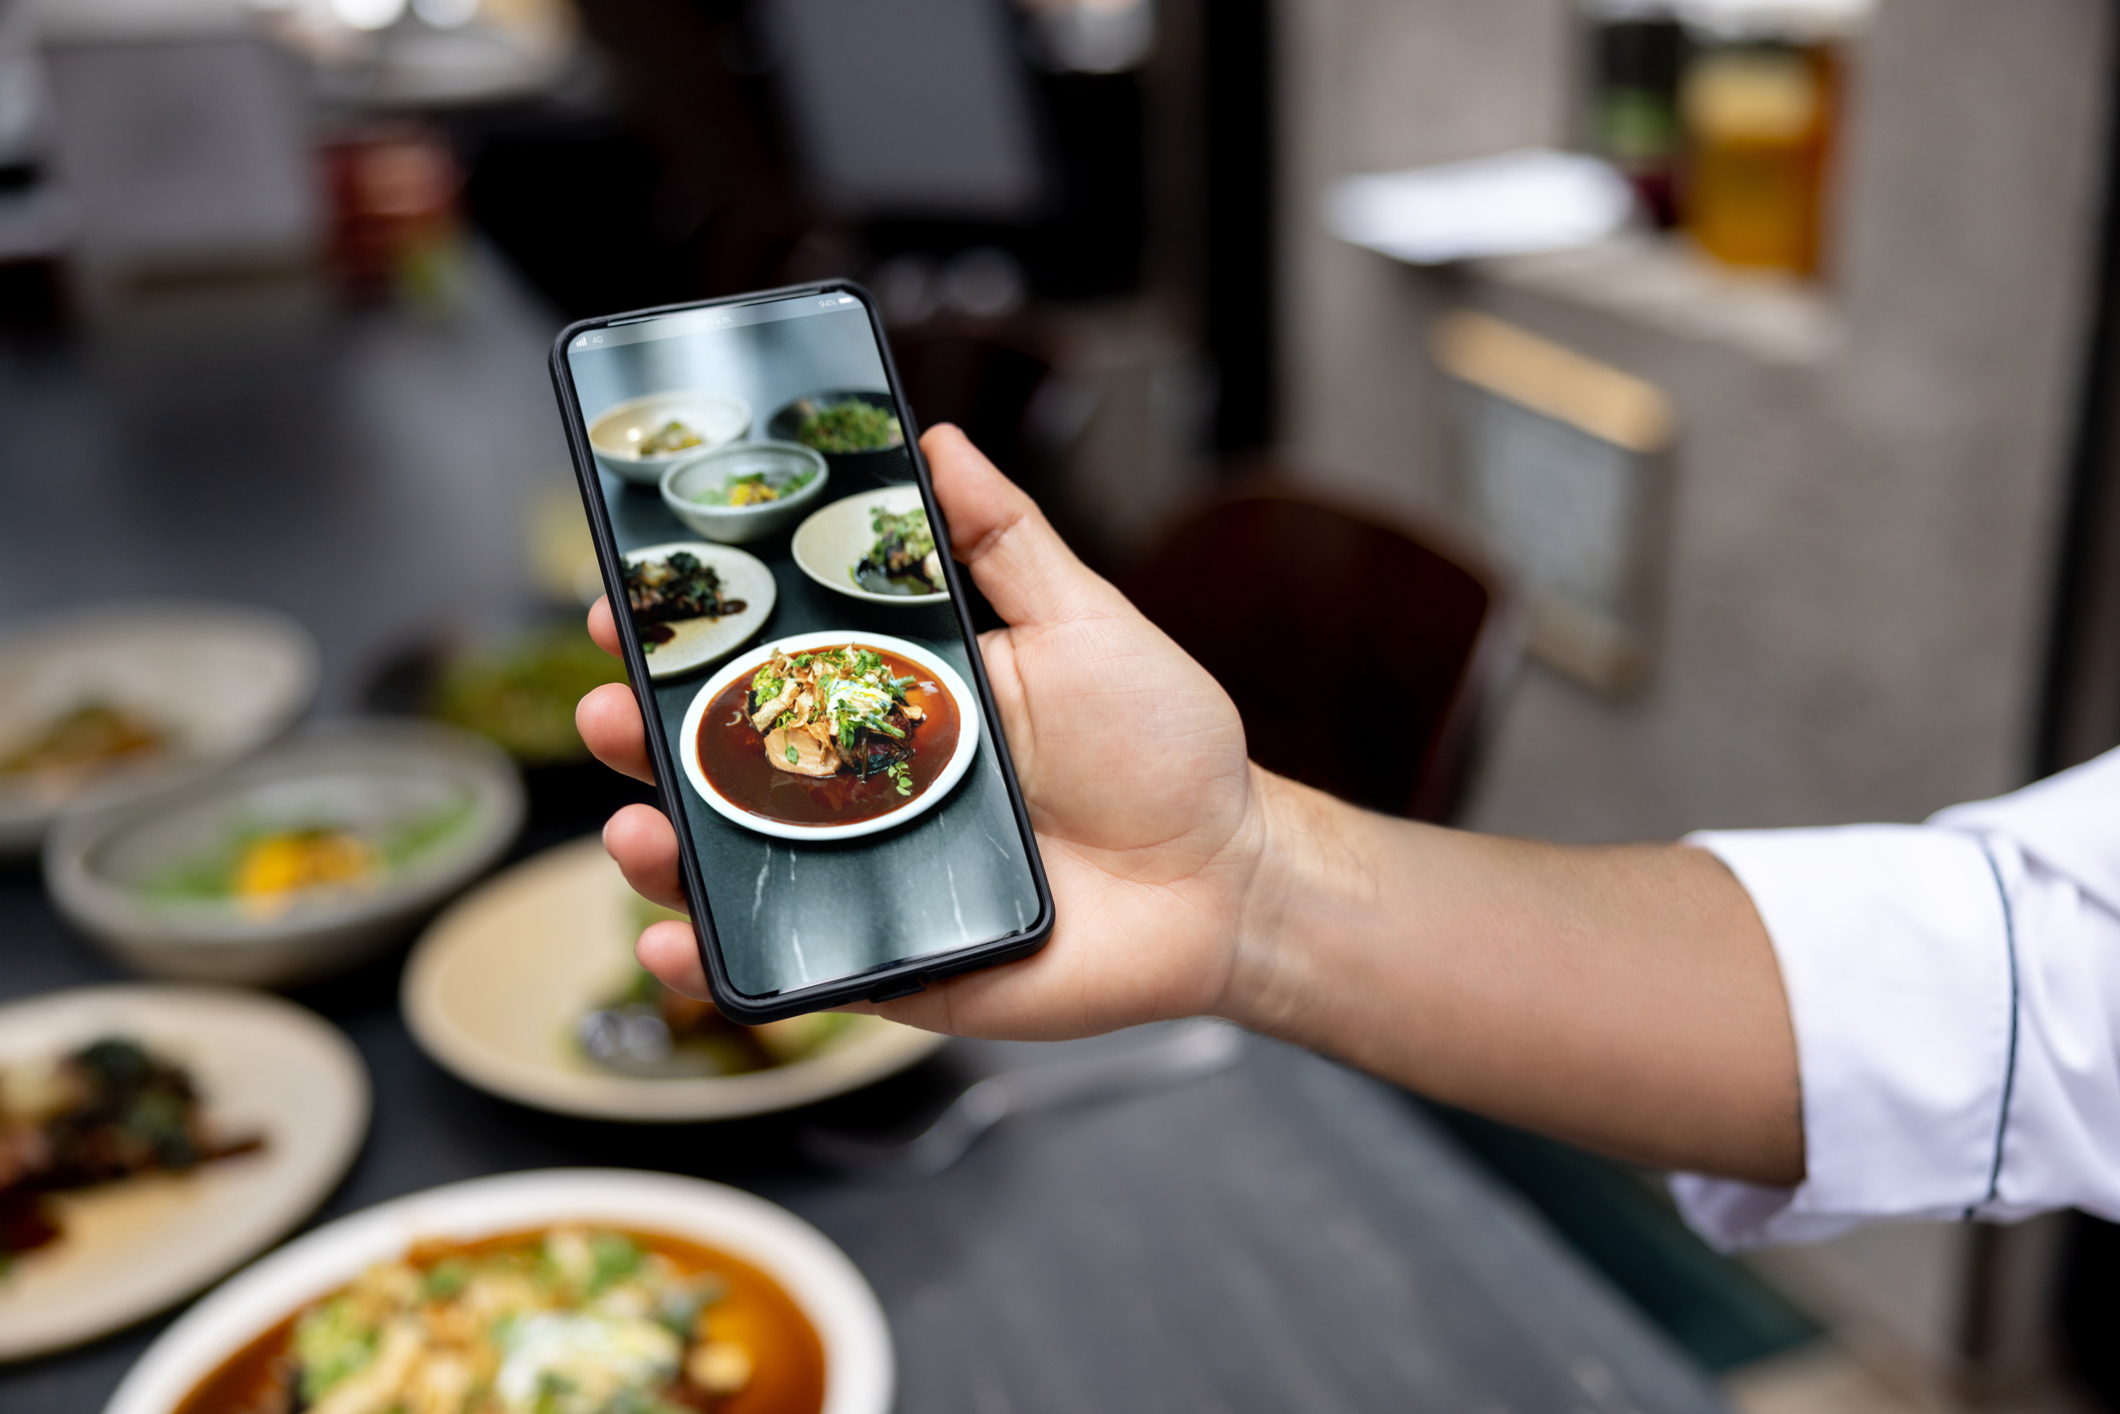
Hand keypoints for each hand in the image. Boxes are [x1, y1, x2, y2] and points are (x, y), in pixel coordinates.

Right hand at [576, 424, 1266, 1038]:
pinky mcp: (889, 963)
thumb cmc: (1164, 750)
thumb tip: (938, 443)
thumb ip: (1005, 540)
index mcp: (898, 695)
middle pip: (724, 761)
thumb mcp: (1085, 623)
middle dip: (643, 734)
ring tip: (632, 828)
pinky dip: (713, 965)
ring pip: (732, 864)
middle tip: (607, 707)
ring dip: (658, 846)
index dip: (693, 631)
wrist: (1228, 881)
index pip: (768, 658)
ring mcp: (868, 878)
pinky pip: (784, 968)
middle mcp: (866, 786)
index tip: (628, 593)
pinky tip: (672, 944)